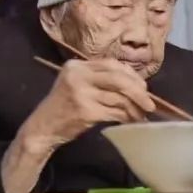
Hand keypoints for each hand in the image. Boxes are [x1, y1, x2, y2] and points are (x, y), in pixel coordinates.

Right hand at [18, 58, 157, 150]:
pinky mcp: (85, 111)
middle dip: (138, 91)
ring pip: (118, 97)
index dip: (131, 75)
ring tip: (141, 115)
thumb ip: (100, 80)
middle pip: (118, 78)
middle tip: (150, 103)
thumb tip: (137, 85)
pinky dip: (125, 117)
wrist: (42, 128)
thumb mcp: (77, 85)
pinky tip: (131, 120)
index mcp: (77, 65)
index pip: (112, 64)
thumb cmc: (63, 107)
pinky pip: (113, 112)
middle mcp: (78, 75)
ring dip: (134, 108)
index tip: (143, 87)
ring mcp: (81, 93)